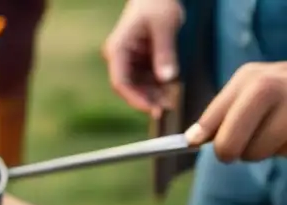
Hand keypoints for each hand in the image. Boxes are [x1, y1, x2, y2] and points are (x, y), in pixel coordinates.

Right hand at [102, 0, 183, 115]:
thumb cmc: (158, 3)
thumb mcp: (165, 26)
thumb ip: (165, 53)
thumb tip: (167, 78)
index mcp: (118, 49)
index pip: (120, 82)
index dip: (134, 98)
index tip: (152, 108)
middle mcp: (119, 58)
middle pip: (128, 87)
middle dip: (146, 99)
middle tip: (166, 108)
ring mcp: (129, 61)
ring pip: (138, 86)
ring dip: (153, 95)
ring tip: (171, 102)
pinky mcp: (139, 61)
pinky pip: (146, 79)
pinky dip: (157, 86)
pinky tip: (170, 91)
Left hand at [185, 62, 286, 161]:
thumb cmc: (280, 98)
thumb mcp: (252, 95)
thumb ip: (222, 115)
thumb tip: (191, 138)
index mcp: (251, 78)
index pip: (211, 120)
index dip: (201, 136)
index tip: (192, 143)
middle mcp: (272, 85)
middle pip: (229, 144)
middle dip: (231, 152)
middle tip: (242, 146)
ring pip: (257, 153)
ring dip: (265, 152)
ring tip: (280, 131)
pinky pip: (283, 151)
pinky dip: (285, 150)